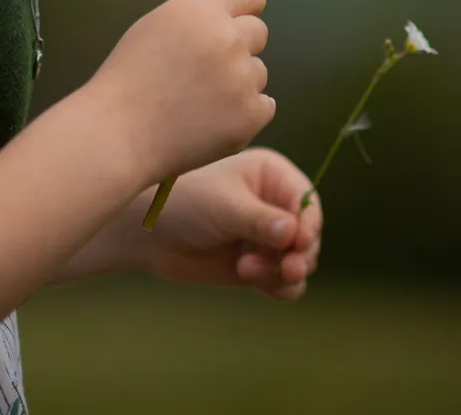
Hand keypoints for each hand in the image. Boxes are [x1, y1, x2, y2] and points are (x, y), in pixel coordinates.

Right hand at [89, 0, 274, 184]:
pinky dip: (244, 112)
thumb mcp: (157, 25)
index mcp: (202, 9)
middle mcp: (228, 38)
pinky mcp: (250, 115)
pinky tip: (213, 119)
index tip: (240, 20)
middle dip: (240, 45)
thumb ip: (197, 13)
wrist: (120, 132)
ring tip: (201, 99)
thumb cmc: (131, 76)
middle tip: (208, 68)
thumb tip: (231, 4)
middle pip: (259, 32)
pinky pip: (263, 106)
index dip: (246, 8)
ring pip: (258, 72)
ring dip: (240, 81)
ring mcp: (241, 78)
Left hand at [140, 147, 322, 301]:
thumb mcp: (224, 208)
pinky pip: (285, 281)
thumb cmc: (186, 203)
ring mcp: (268, 236)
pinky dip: (280, 287)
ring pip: (300, 261)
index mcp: (272, 175)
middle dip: (300, 254)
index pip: (306, 201)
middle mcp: (275, 204)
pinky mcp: (260, 264)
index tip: (300, 244)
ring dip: (285, 272)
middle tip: (287, 268)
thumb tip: (294, 232)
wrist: (151, 233)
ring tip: (250, 272)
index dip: (309, 224)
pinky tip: (256, 283)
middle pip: (309, 235)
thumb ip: (259, 220)